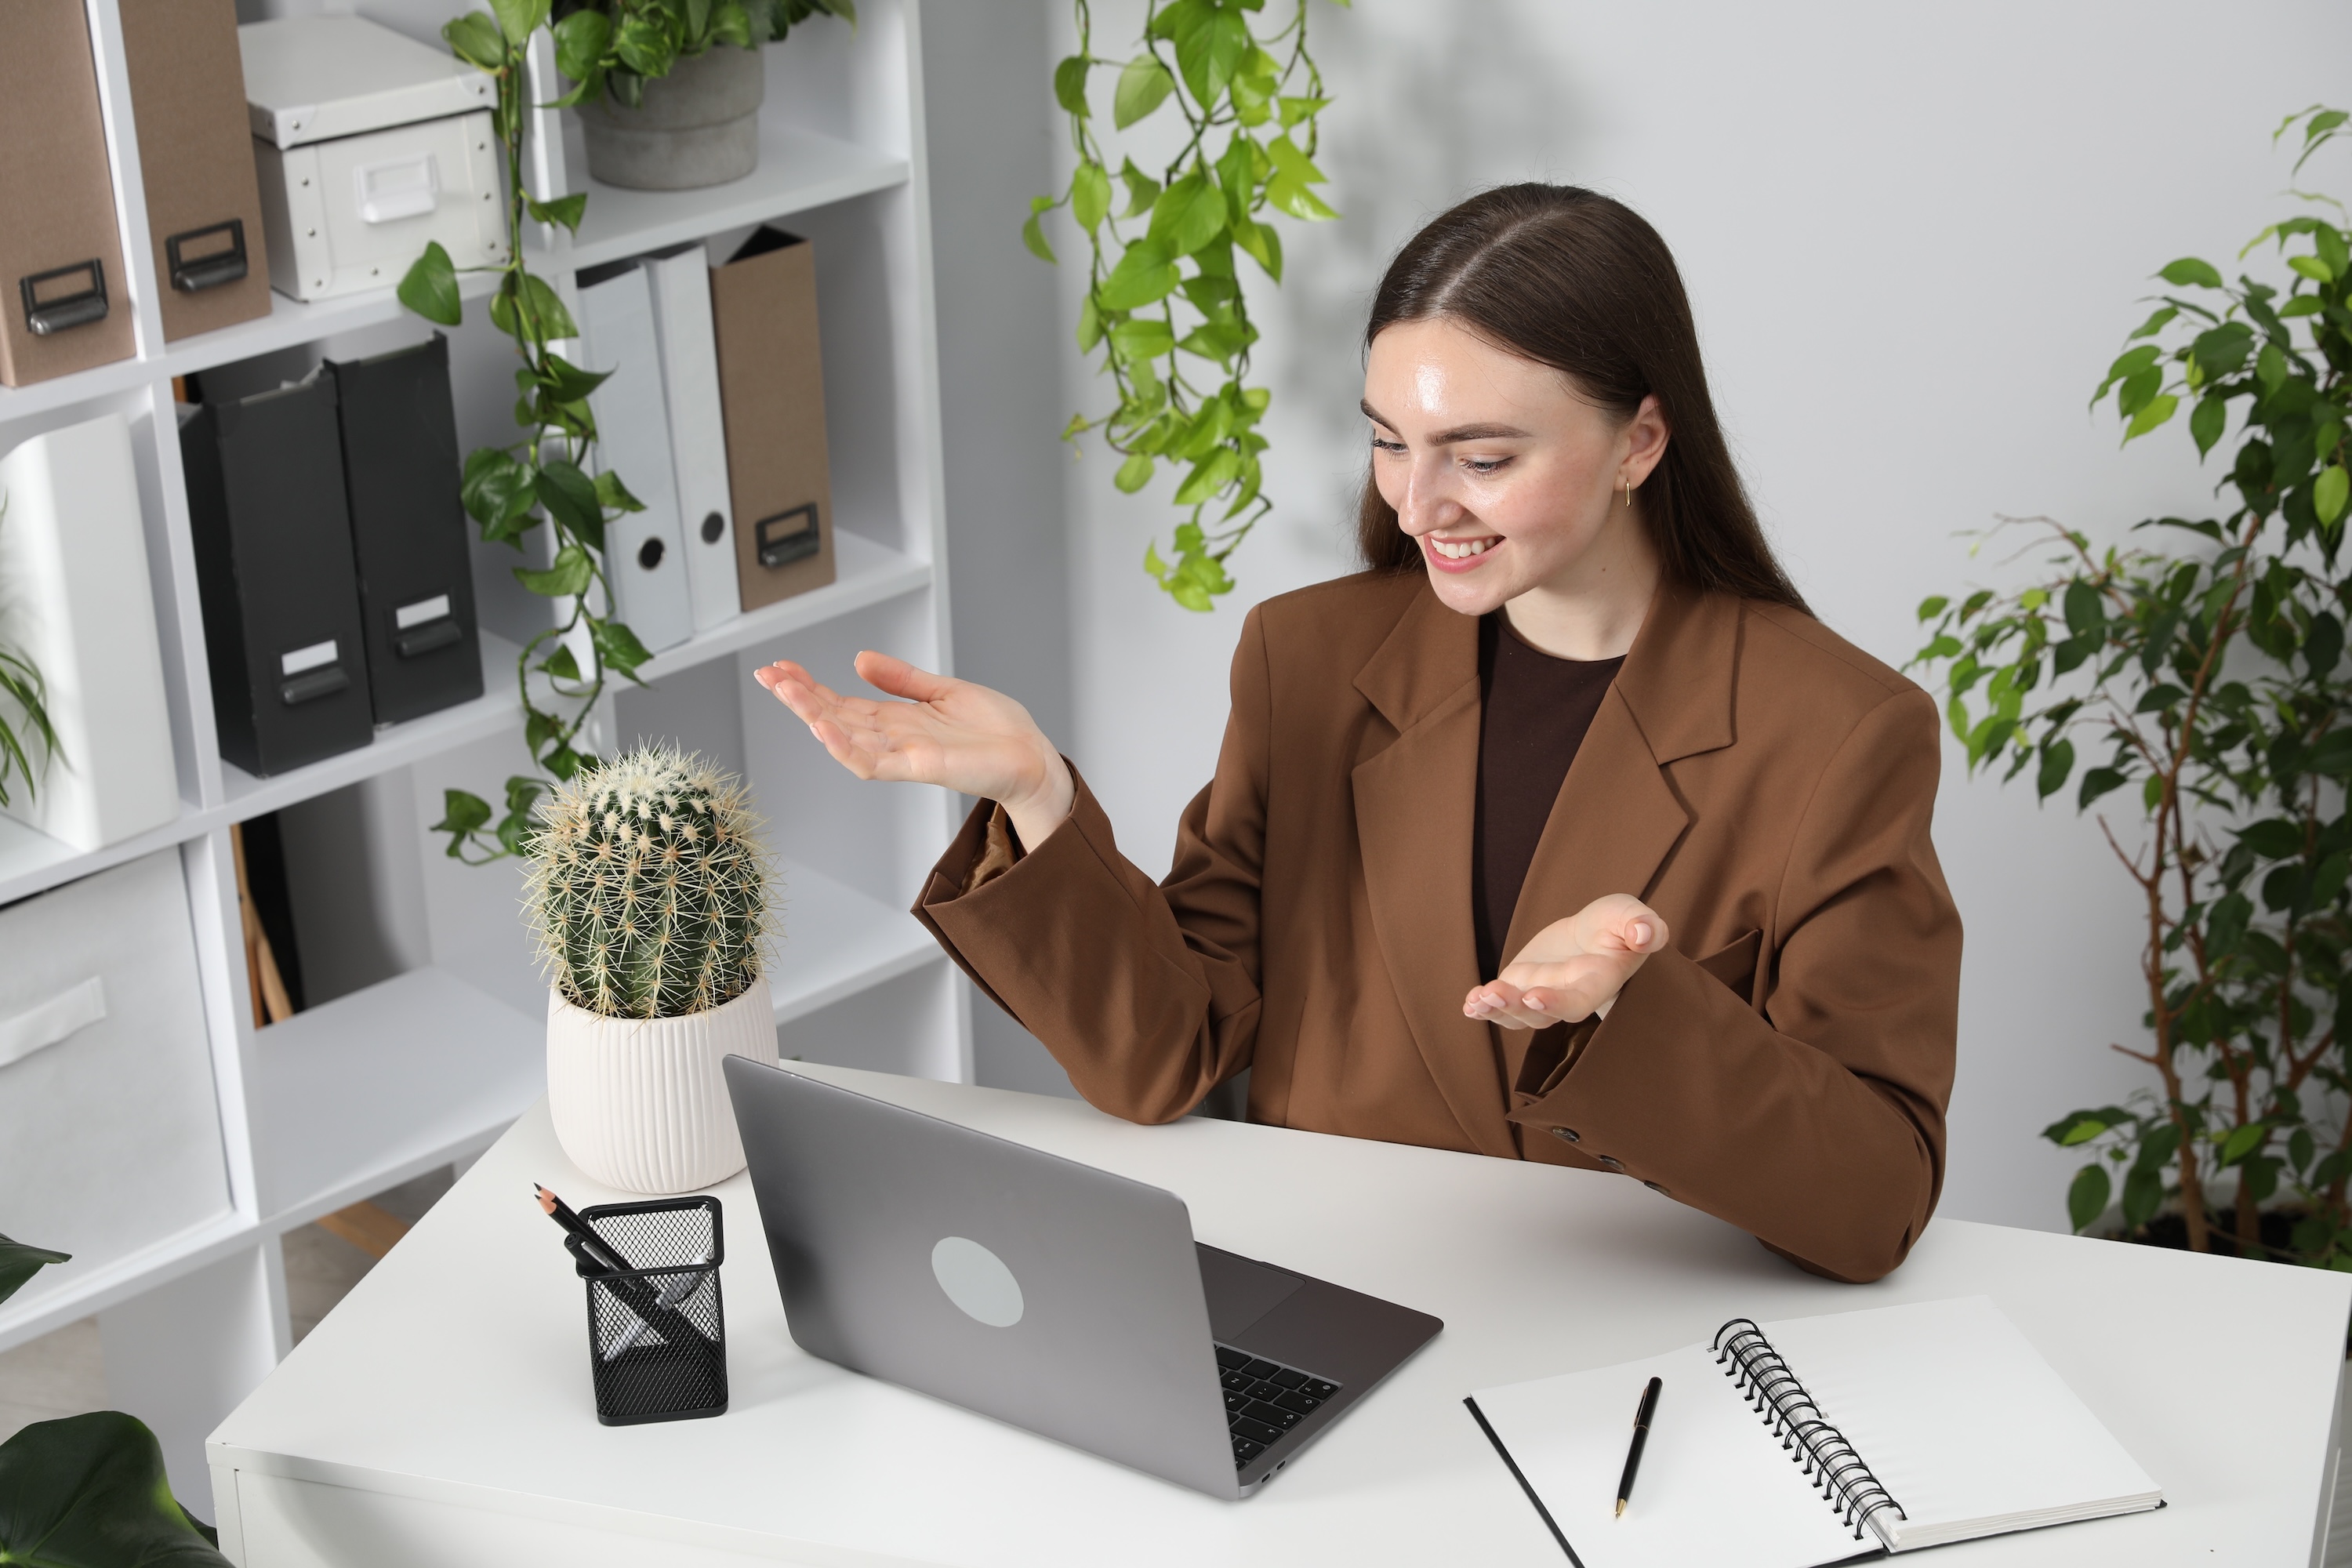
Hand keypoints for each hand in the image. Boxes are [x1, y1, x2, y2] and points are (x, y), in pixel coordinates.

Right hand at [754, 653, 1074, 848]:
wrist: (1031, 754)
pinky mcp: (919, 767)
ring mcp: (902, 755)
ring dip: (812, 716)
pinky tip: (824, 726)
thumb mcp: (942, 690)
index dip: (808, 685)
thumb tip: (859, 659)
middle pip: (833, 718)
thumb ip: (901, 678)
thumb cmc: (995, 729)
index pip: (840, 702)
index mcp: (895, 719)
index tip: (779, 667)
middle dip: (798, 697)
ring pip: (844, 739)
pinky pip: (872, 763)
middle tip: (767, 675)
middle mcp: (892, 738)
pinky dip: (845, 746)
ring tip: (786, 692)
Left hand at [1463, 894, 1668, 1029]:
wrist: (1591, 933)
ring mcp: (1541, 994)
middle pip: (1540, 1014)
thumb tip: (1646, 933)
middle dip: (1516, 1007)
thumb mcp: (1631, 916)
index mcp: (1596, 983)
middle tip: (1494, 995)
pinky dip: (1484, 1007)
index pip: (1577, 1002)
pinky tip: (1470, 1003)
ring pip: (1517, 1014)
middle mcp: (1566, 996)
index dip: (1557, 1003)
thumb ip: (1645, 926)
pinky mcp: (1520, 987)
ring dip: (1496, 1009)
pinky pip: (1500, 1006)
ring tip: (1477, 999)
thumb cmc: (1617, 925)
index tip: (1534, 996)